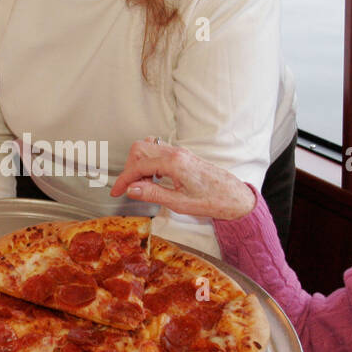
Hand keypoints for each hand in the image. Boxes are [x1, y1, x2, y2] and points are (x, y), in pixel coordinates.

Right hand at [108, 137, 254, 219]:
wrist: (234, 197)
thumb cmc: (212, 201)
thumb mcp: (179, 203)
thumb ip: (153, 194)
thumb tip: (131, 189)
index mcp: (174, 163)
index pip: (138, 166)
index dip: (124, 179)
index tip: (116, 191)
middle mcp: (176, 153)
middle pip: (139, 149)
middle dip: (130, 168)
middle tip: (132, 188)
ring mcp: (179, 152)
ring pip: (148, 147)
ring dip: (139, 164)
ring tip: (144, 185)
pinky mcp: (182, 155)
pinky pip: (158, 151)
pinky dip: (149, 162)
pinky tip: (154, 179)